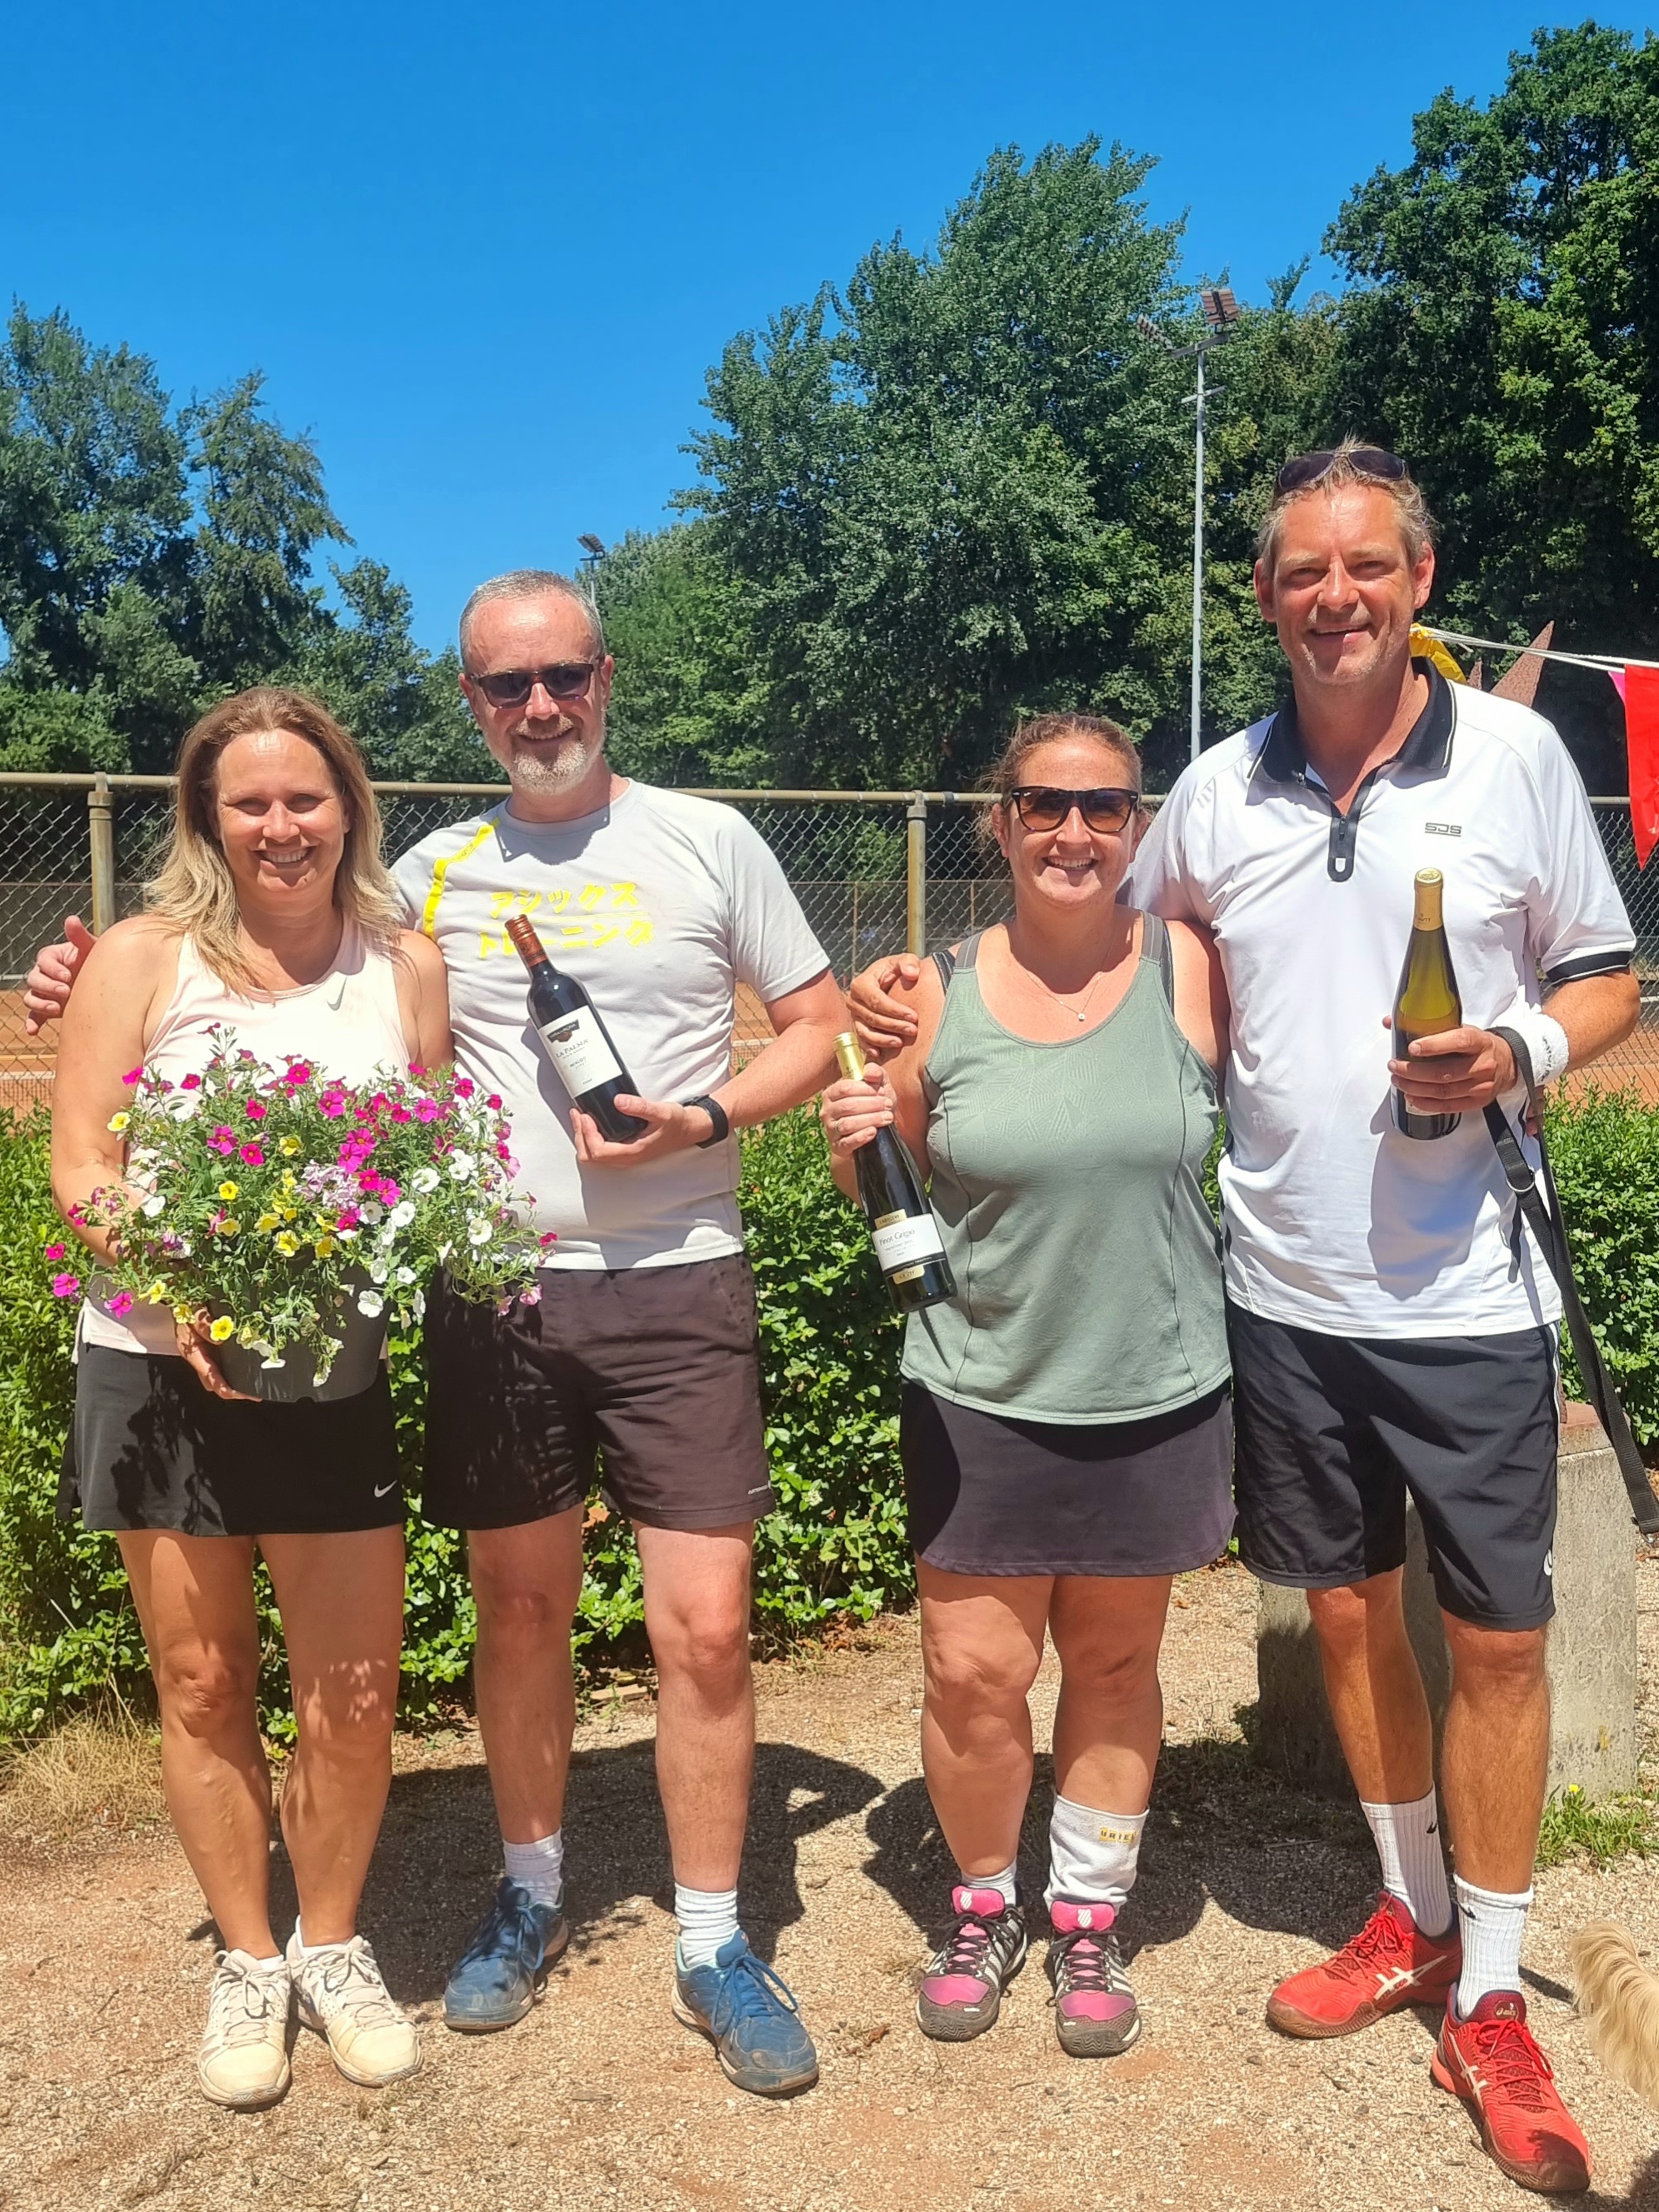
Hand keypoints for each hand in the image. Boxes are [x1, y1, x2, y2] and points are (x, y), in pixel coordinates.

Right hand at [24, 915, 95, 1034]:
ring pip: (31, 997)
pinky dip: (31, 1023)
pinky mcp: (47, 1009)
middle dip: (48, 986)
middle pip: (34, 979)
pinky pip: (34, 1016)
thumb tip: (71, 919)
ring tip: (56, 1009)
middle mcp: (45, 974)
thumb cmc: (97, 962)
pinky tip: (32, 1031)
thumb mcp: (91, 949)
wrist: (106, 984)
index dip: (53, 968)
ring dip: (40, 1004)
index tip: (67, 975)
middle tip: (66, 992)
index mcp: (53, 957)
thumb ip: (79, 937)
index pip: (44, 960)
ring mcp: (45, 992)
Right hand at [175, 1313, 257, 1402]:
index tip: (241, 1393)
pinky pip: (222, 1365)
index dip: (226, 1389)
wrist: (180, 1298)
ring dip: (235, 1382)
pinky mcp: (210, 1349)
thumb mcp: (193, 1313)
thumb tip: (220, 1339)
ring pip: (219, 1375)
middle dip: (233, 1391)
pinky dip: (234, 1369)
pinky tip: (248, 1367)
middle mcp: (198, 1357)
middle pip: (215, 1383)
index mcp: (193, 1353)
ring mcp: (204, 1354)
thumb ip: (205, 1325)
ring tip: (255, 1385)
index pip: (210, 1378)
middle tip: (254, 1393)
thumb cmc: (184, 1305)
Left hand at [570, 1094, 714, 1168]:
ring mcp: (625, 1156)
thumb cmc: (677, 1124)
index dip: (586, 1134)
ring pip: (593, 1155)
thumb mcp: (661, 1112)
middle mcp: (626, 1158)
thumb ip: (640, 1107)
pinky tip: (592, 1122)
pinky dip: (590, 1137)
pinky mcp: (625, 1150)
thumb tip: (618, 1101)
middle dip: (580, 1135)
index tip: (585, 1115)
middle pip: (590, 1156)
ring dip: (583, 1137)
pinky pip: (600, 1150)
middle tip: (577, 1114)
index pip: (598, 1151)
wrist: (689, 1129)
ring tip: (580, 1117)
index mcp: (632, 1152)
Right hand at [819, 1066, 893, 1160]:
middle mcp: (827, 1111)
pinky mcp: (838, 1147)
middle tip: (888, 1105)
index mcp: (832, 1094)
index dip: (865, 1089)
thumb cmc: (874, 1106)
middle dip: (871, 1105)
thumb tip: (869, 1073)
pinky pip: (847, 1142)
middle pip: (847, 1106)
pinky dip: (861, 1137)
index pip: (844, 1088)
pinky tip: (873, 1132)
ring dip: (870, 1119)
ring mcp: (831, 1130)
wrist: (876, 1134)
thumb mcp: (878, 1087)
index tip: (881, 1091)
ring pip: (848, 1124)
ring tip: (887, 1118)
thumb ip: (876, 1073)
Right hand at [849, 954, 921, 1056]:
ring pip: (866, 1031)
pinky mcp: (856, 1026)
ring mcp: (853, 1015)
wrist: (885, 981)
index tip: (914, 1016)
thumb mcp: (902, 961)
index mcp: (861, 983)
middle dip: (893, 1025)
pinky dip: (870, 1047)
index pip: (877, 1000)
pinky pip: (861, 1040)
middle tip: (913, 1030)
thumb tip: (912, 973)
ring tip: (900, 1042)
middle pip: (872, 1017)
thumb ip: (909, 962)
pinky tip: (880, 1054)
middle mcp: (853, 1000)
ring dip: (883, 1039)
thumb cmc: (894, 971)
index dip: (895, 1010)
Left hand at [1385, 1019, 1518, 1113]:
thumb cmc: (1479, 1045)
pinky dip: (1425, 1103)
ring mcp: (1481, 1086)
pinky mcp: (1477, 1102)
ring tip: (1398, 1080)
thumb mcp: (1461, 1029)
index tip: (1412, 1047)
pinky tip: (1412, 1097)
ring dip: (1414, 1088)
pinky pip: (1447, 1107)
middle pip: (1444, 1072)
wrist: (1507, 1063)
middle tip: (1394, 1066)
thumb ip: (1429, 1025)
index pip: (1458, 1042)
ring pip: (1442, 1091)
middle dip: (1413, 1071)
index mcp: (1479, 1042)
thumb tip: (1391, 1022)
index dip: (1433, 1045)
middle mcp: (1482, 1065)